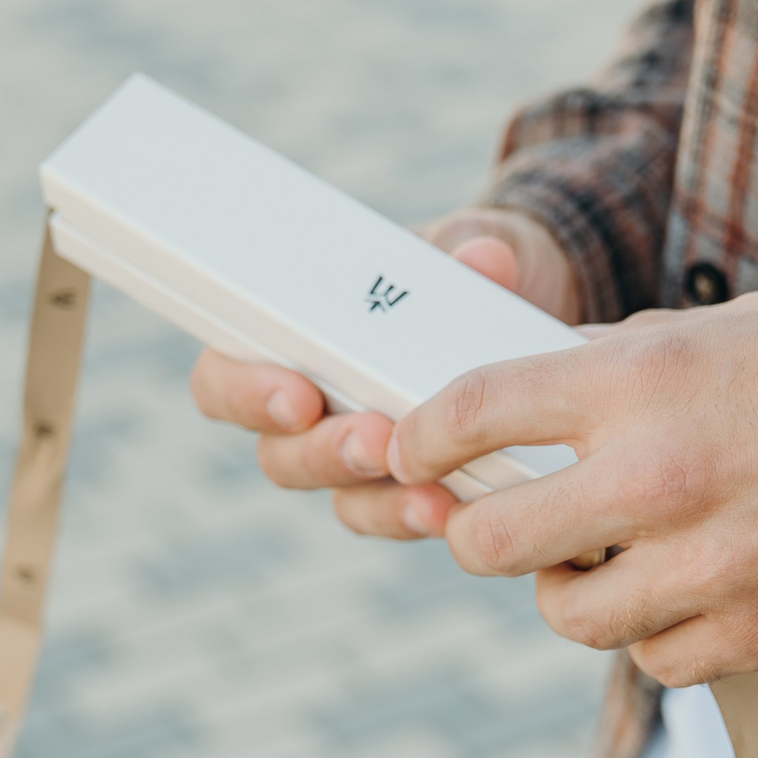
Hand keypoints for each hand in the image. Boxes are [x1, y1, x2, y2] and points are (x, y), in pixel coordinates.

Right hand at [188, 208, 579, 539]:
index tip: (298, 393)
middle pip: (279, 454)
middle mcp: (314, 406)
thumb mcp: (470, 242)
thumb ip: (467, 245)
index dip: (245, 392)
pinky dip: (422, 513)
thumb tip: (484, 257)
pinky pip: (397, 515)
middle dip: (323, 452)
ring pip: (340, 495)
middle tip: (374, 441)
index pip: (226, 376)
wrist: (531, 307)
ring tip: (426, 488)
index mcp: (294, 338)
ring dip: (377, 497)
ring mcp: (360, 454)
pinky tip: (454, 507)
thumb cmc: (466, 270)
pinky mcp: (415, 486)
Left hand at [386, 289, 757, 684]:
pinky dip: (654, 635)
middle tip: (499, 522)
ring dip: (573, 589)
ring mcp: (703, 570)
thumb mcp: (738, 328)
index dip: (421, 437)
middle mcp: (656, 478)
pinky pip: (654, 661)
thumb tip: (557, 397)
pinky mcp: (754, 636)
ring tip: (608, 558)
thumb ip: (635, 367)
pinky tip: (685, 593)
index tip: (411, 450)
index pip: (474, 411)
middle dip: (479, 533)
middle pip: (491, 542)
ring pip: (569, 615)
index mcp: (643, 380)